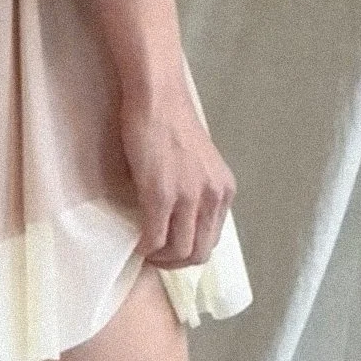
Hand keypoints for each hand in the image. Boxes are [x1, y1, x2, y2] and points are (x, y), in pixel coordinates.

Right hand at [119, 72, 236, 269]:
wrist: (157, 97)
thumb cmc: (172, 121)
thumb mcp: (199, 163)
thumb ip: (197, 191)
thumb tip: (180, 220)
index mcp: (224, 190)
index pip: (212, 239)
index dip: (189, 250)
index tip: (170, 247)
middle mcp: (213, 197)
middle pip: (199, 254)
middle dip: (176, 263)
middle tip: (156, 256)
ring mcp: (188, 198)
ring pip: (179, 252)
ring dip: (159, 258)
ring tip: (145, 249)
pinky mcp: (161, 195)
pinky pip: (154, 238)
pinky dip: (144, 247)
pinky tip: (135, 240)